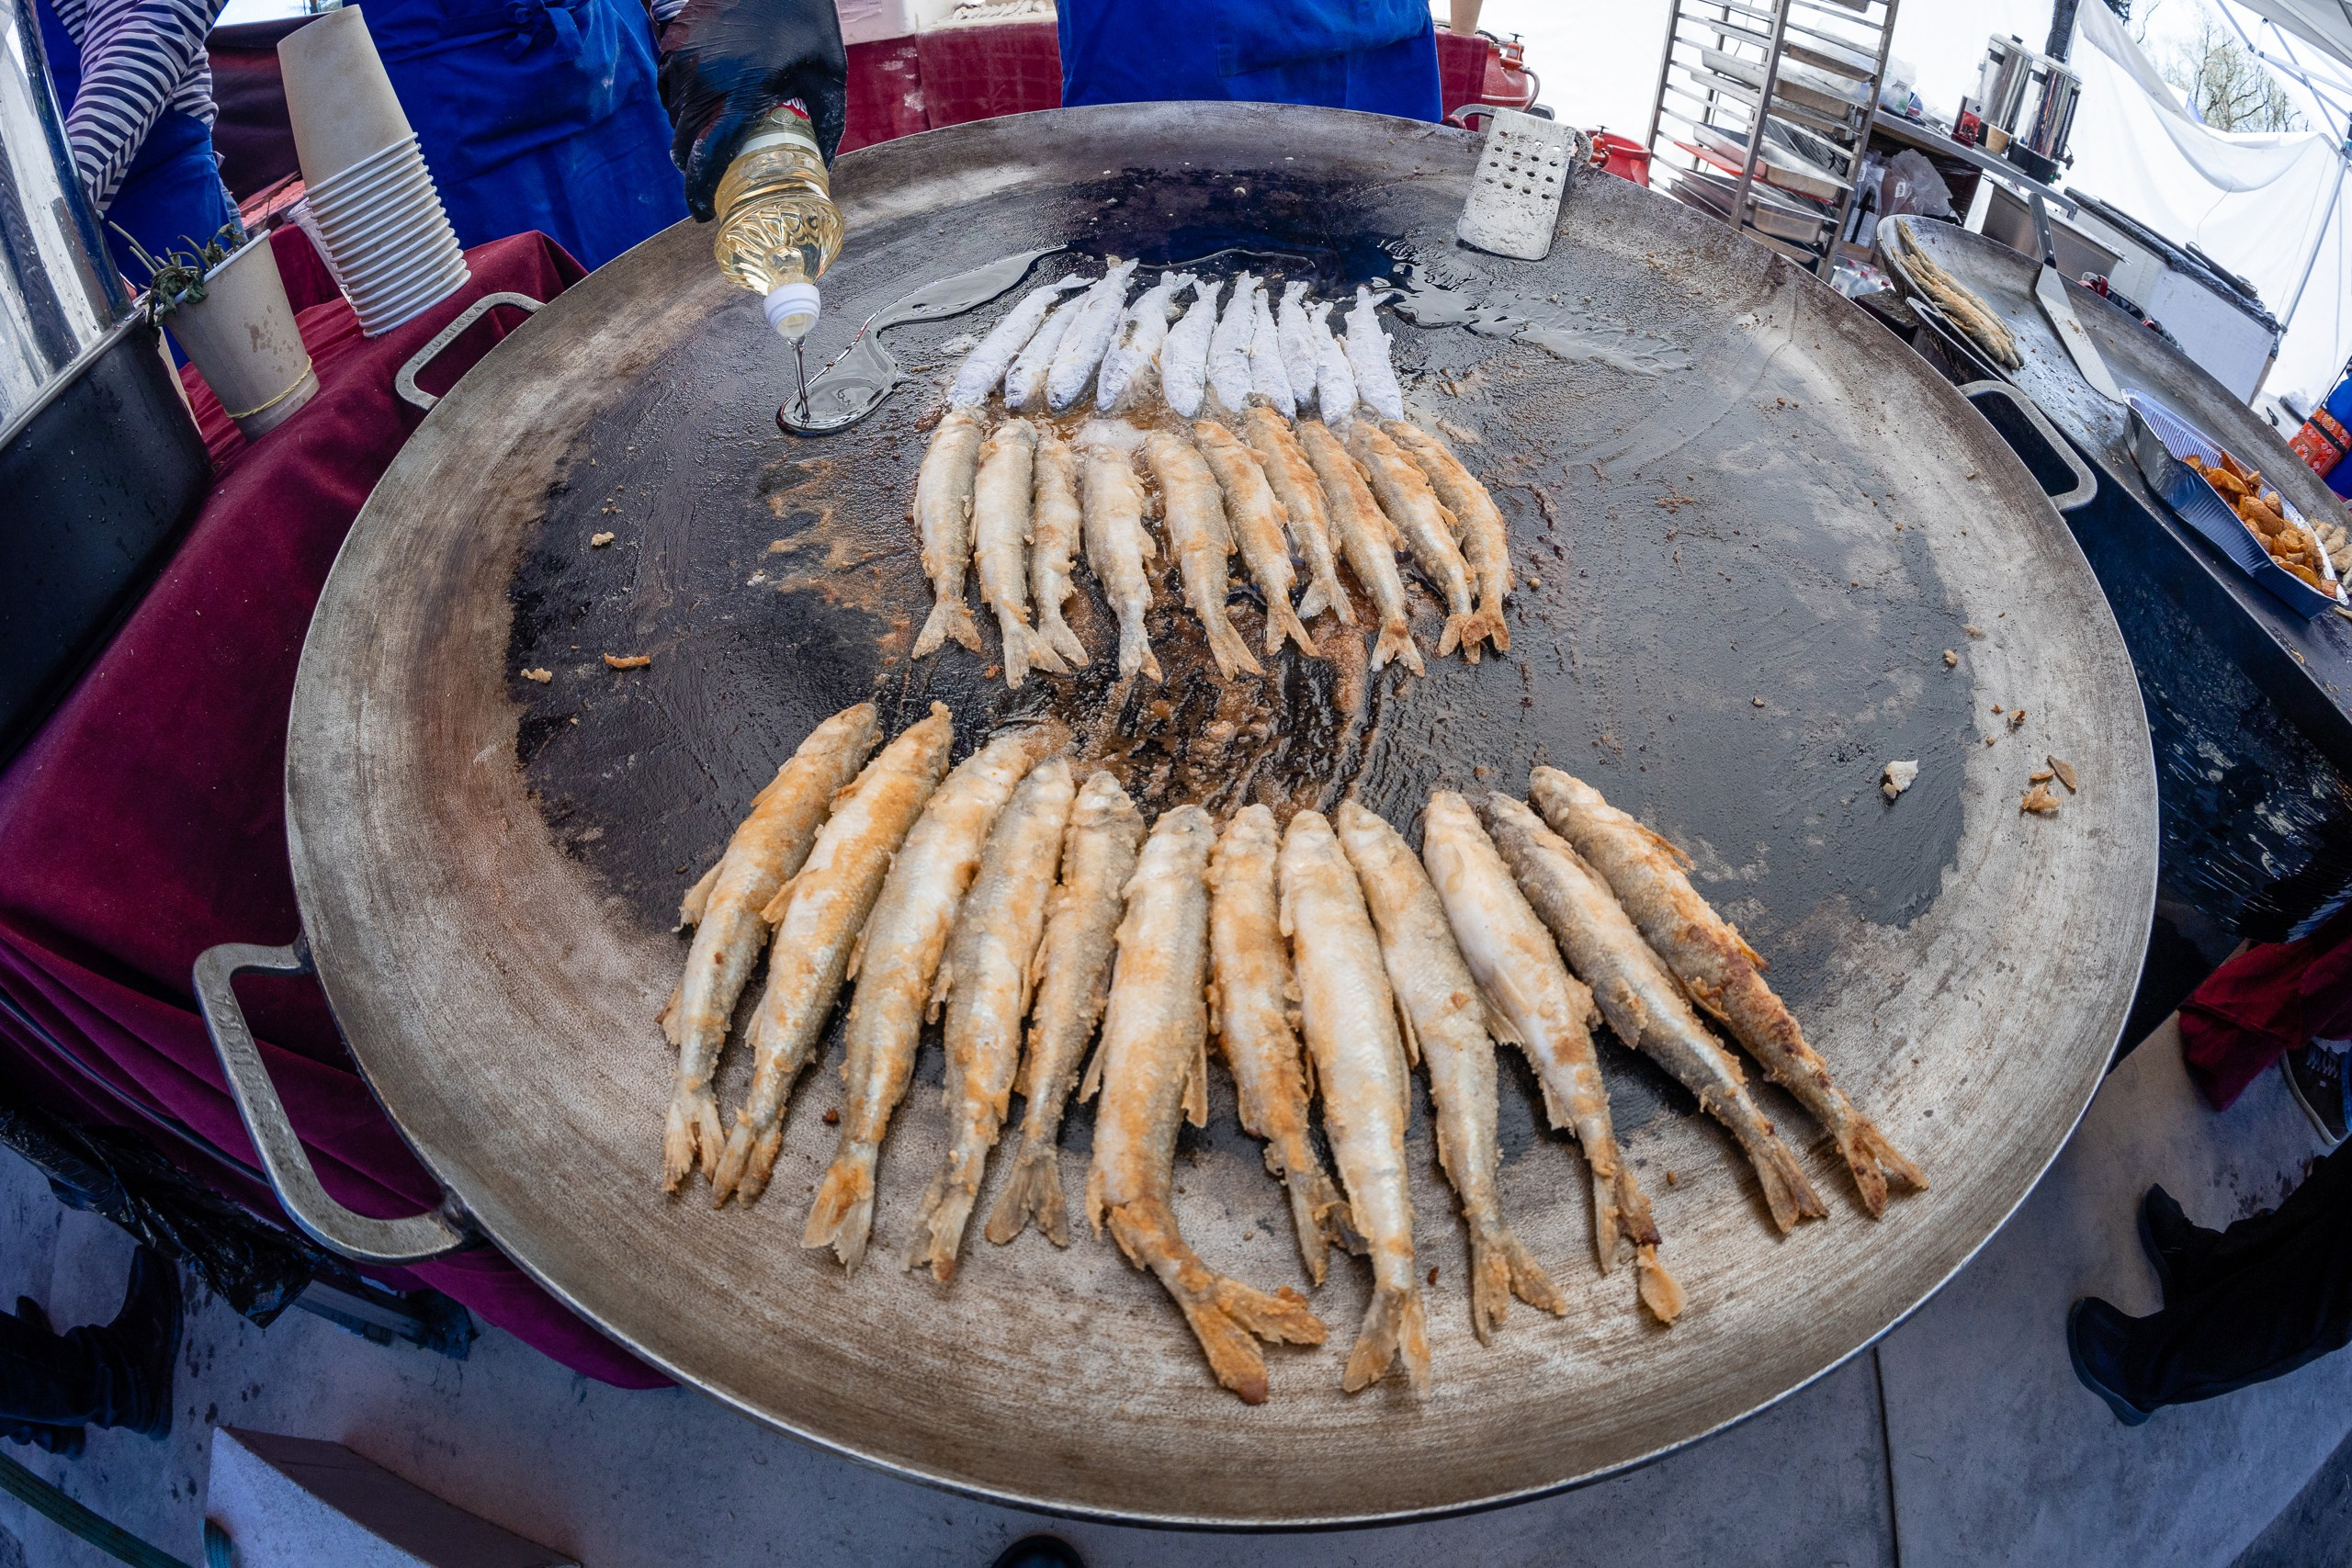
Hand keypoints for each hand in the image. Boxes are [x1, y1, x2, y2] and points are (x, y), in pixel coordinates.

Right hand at [658, 0, 847, 220]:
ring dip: (688, 136)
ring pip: (674, 117)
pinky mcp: (674, 41)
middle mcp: (705, 80)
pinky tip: (706, 105)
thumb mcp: (829, 74)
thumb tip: (825, 167)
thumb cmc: (806, 19)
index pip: (707, 158)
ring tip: (713, 142)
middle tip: (714, 182)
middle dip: (694, 170)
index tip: (702, 214)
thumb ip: (828, 122)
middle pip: (683, 145)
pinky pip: (668, 88)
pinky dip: (682, 104)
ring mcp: (685, 58)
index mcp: (742, 94)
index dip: (699, 193)